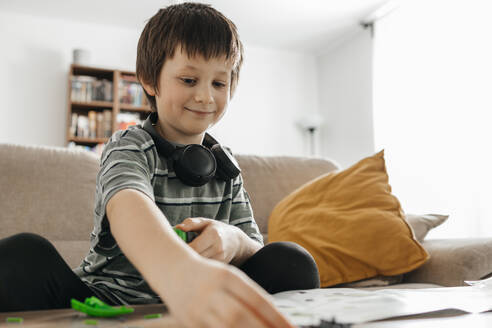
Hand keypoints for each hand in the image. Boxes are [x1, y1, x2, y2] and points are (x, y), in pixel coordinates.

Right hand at [162, 255, 295, 327]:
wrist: (171, 267)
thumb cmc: (207, 273)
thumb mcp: (230, 277)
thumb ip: (249, 296)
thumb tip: (273, 318)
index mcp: (227, 276)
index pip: (257, 300)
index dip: (276, 318)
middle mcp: (213, 291)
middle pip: (242, 316)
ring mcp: (198, 307)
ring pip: (227, 326)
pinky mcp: (188, 321)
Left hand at [175, 217, 240, 263]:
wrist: (236, 242)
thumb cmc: (217, 230)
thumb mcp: (206, 222)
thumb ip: (191, 223)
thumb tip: (177, 227)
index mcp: (213, 235)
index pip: (194, 247)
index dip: (182, 249)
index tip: (173, 248)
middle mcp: (218, 248)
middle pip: (196, 258)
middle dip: (183, 257)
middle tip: (174, 255)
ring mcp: (220, 259)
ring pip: (199, 266)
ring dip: (189, 264)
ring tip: (183, 259)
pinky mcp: (220, 267)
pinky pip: (205, 269)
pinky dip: (196, 267)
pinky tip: (192, 264)